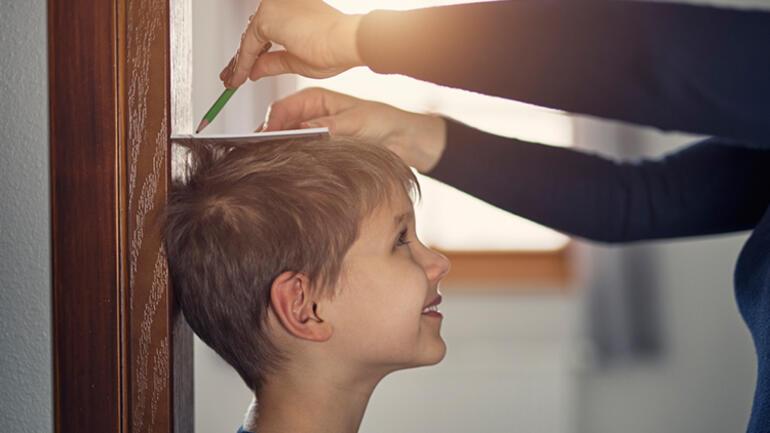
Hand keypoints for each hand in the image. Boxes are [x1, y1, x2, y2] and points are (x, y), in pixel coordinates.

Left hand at [221, 0, 363, 87]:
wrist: (346, 42)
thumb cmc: (333, 49)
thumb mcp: (296, 60)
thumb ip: (273, 62)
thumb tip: (254, 70)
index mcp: (291, 7)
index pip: (265, 31)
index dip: (254, 52)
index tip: (246, 67)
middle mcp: (280, 2)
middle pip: (254, 33)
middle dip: (242, 58)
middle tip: (231, 75)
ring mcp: (272, 5)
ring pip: (249, 39)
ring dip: (239, 62)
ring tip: (232, 81)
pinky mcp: (267, 16)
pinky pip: (249, 46)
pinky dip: (243, 64)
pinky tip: (239, 78)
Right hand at [263, 87, 446, 172]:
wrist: (400, 139)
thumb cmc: (380, 122)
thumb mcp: (353, 122)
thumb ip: (327, 126)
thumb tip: (301, 128)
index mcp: (313, 99)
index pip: (281, 109)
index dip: (270, 124)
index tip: (266, 140)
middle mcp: (308, 115)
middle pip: (278, 127)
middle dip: (271, 140)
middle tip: (265, 157)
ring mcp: (311, 133)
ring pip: (286, 143)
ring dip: (281, 152)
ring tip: (276, 164)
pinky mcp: (318, 150)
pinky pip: (298, 155)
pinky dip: (293, 161)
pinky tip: (291, 170)